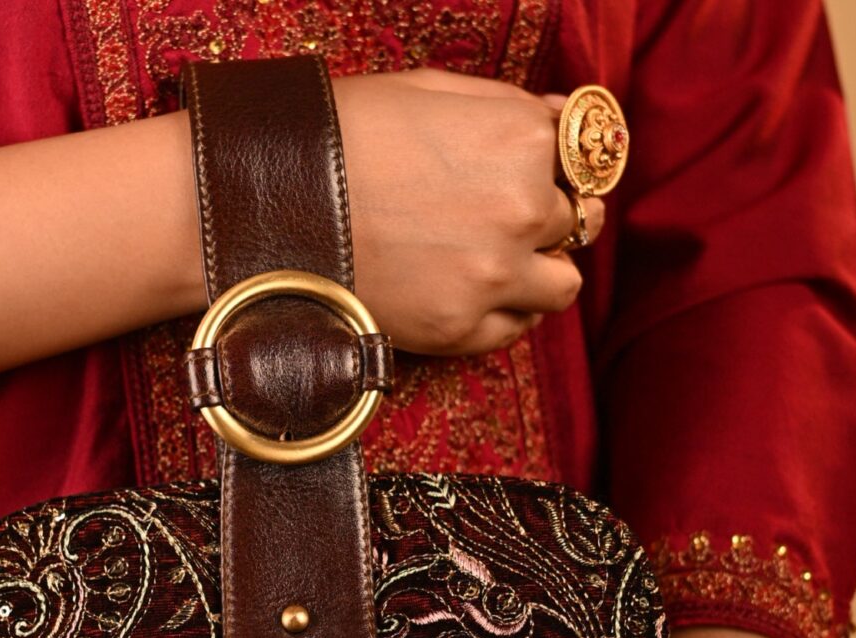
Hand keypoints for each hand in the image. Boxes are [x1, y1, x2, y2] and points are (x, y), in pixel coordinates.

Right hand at [332, 70, 604, 353]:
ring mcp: (494, 275)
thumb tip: (561, 123)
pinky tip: (475, 294)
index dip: (553, 168)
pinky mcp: (460, 327)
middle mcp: (524, 209)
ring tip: (501, 265)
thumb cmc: (346, 133)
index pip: (580, 160)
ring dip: (542, 273)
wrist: (275, 201)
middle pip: (574, 221)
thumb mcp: (432, 91)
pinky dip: (507, 313)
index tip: (529, 175)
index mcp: (523, 138)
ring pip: (563, 285)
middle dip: (545, 218)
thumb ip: (509, 108)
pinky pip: (515, 328)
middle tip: (499, 219)